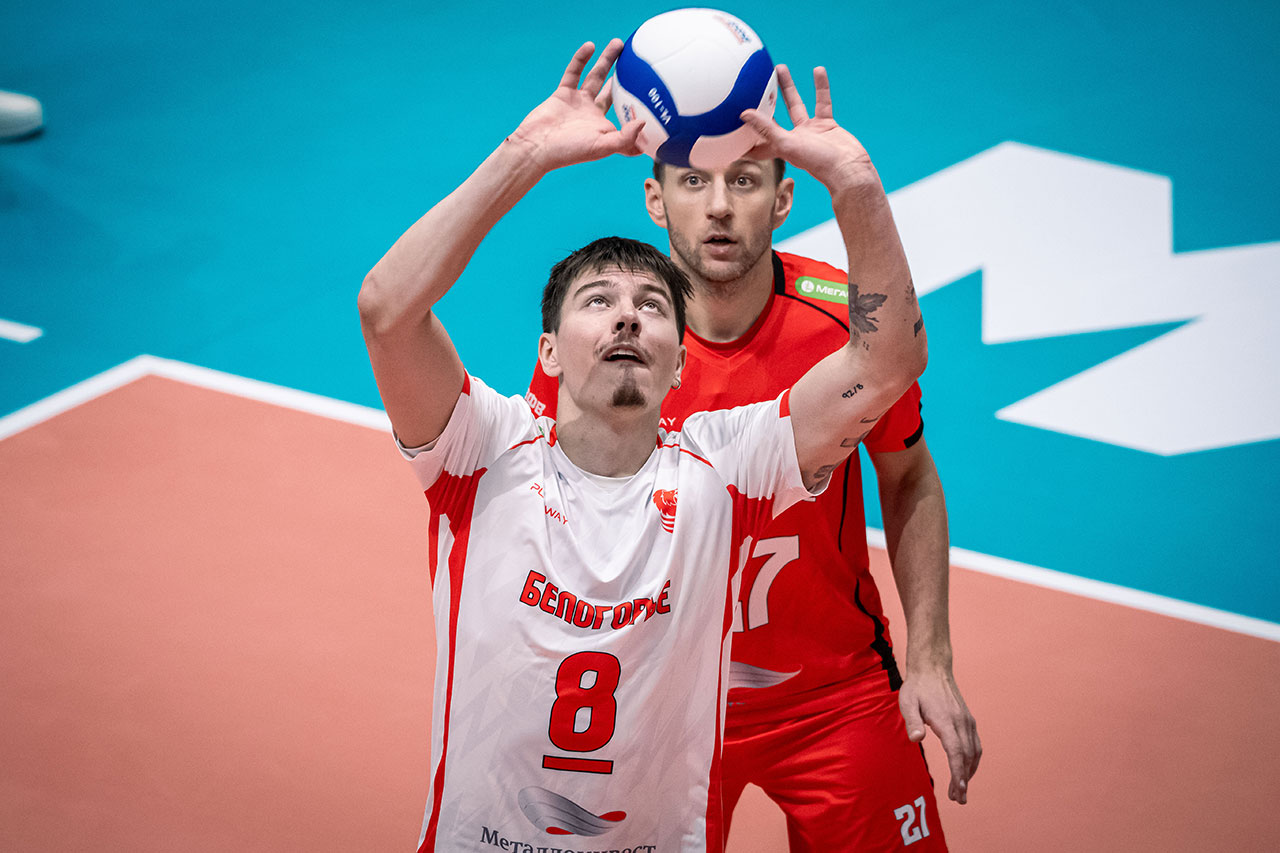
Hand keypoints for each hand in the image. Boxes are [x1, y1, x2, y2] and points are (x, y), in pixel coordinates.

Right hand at [507, 40, 644, 173]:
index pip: (627, 118)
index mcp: (605, 129)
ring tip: (619, 44)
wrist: (536, 146)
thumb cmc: (569, 152)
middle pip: (614, 92)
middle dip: (627, 79)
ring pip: (596, 77)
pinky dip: (581, 59)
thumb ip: (625, 138)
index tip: (656, 97)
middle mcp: (593, 115)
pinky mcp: (563, 93)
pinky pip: (574, 72)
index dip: (640, 109)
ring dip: (607, 60)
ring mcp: (578, 103)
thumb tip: (643, 121)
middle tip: (639, 63)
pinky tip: (590, 46)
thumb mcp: (602, 147)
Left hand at [739, 64, 876, 190]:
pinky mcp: (826, 124)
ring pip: (795, 104)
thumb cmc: (817, 162)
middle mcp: (792, 138)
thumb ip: (766, 128)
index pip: (755, 142)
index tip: (728, 126)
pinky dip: (820, 86)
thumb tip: (743, 114)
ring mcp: (810, 131)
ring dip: (788, 87)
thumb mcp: (786, 144)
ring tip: (780, 67)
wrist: (849, 168)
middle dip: (763, 101)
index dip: (742, 136)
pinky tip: (817, 70)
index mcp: (779, 147)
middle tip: (753, 83)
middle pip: (773, 116)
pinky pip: (822, 101)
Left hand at [898, 667, 981, 803]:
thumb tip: (916, 738)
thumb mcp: (907, 701)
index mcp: (946, 720)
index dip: (958, 772)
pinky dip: (972, 761)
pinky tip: (966, 770)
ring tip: (961, 790)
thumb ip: (912, 720)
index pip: (956, 751)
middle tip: (958, 799)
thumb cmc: (917, 687)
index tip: (958, 790)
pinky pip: (975, 745)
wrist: (933, 669)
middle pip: (967, 756)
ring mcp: (967, 721)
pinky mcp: (968, 720)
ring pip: (974, 752)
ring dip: (969, 772)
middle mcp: (961, 722)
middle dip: (963, 780)